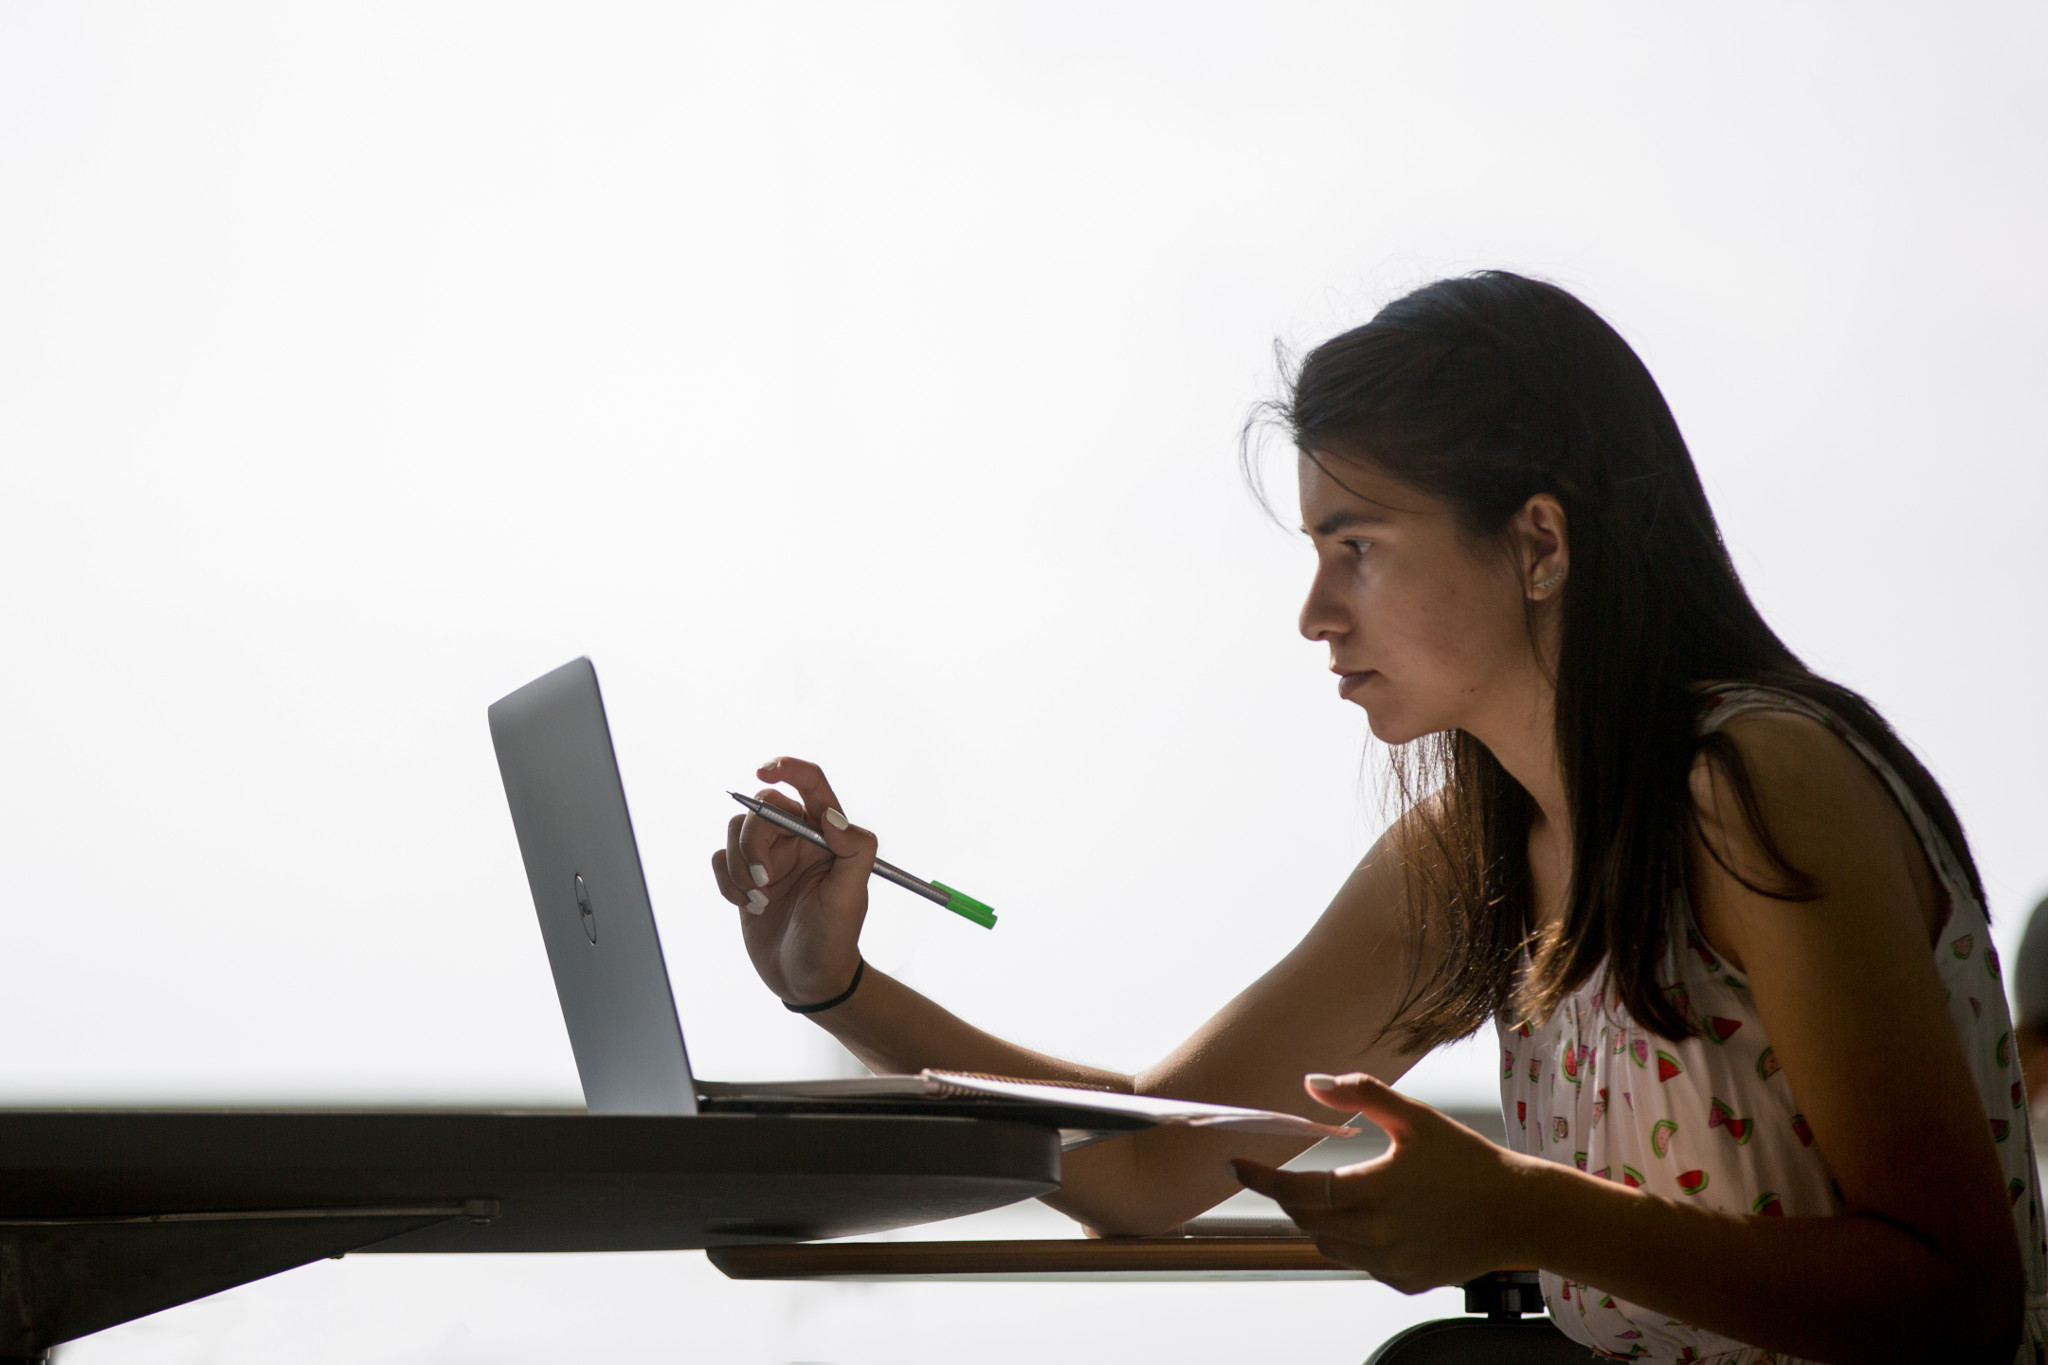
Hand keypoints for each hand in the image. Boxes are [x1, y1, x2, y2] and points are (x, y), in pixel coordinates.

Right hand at [708, 757, 876, 1008]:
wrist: (807, 979)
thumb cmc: (835, 938)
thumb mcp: (852, 895)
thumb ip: (853, 849)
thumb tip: (831, 815)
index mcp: (827, 834)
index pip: (811, 785)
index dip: (789, 769)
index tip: (765, 770)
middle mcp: (797, 839)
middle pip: (762, 809)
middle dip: (754, 842)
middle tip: (765, 879)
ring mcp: (769, 856)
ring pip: (736, 832)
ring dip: (739, 867)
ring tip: (759, 900)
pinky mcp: (743, 877)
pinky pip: (720, 858)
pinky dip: (727, 882)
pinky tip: (749, 907)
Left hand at [1228, 1073, 1528, 1293]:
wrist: (1520, 1212)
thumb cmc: (1469, 1161)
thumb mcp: (1415, 1117)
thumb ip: (1360, 1095)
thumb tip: (1312, 1082)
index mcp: (1373, 1191)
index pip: (1296, 1190)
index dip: (1261, 1179)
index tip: (1236, 1166)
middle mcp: (1376, 1235)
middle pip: (1306, 1220)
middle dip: (1288, 1197)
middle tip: (1282, 1175)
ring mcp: (1390, 1263)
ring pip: (1328, 1244)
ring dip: (1317, 1220)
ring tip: (1327, 1194)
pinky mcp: (1405, 1281)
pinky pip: (1360, 1262)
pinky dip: (1351, 1241)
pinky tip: (1370, 1219)